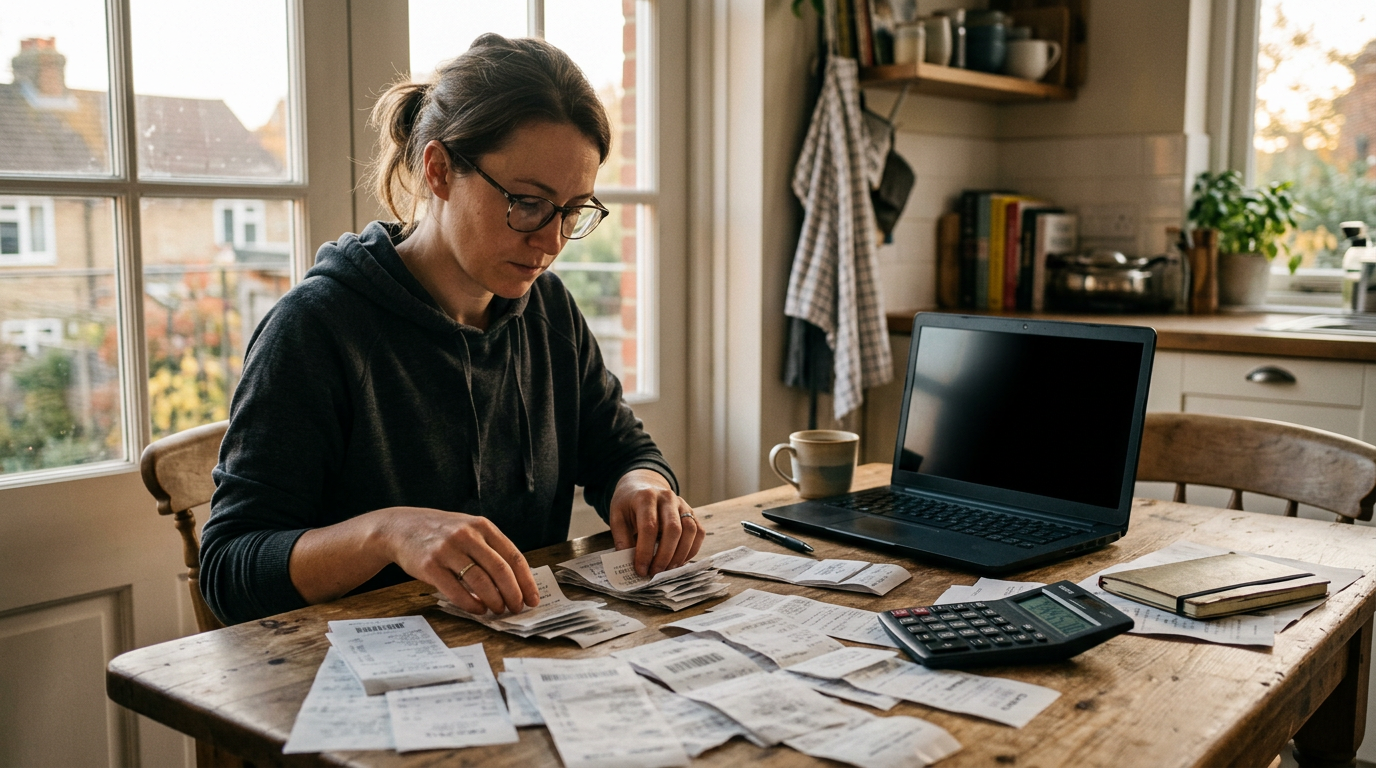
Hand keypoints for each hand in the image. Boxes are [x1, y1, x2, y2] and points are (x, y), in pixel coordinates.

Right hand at [377, 508, 540, 615]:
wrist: (400, 527)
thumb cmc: (440, 532)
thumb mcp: (468, 529)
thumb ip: (489, 548)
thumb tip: (515, 581)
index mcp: (482, 526)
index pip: (513, 556)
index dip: (526, 581)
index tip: (533, 599)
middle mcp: (467, 535)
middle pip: (500, 570)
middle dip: (513, 594)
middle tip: (517, 608)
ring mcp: (447, 550)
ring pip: (480, 581)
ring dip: (493, 600)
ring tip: (498, 610)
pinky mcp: (430, 566)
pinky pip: (455, 590)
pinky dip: (470, 604)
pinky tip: (477, 610)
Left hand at [608, 470, 704, 576]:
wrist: (643, 486)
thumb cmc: (628, 504)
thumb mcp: (617, 517)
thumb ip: (621, 538)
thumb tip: (628, 562)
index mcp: (646, 497)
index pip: (649, 526)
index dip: (646, 551)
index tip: (641, 569)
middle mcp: (667, 497)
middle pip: (673, 529)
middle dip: (664, 556)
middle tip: (654, 572)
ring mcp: (682, 504)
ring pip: (690, 531)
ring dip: (680, 555)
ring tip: (667, 570)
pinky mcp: (692, 512)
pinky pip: (699, 532)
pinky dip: (691, 550)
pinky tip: (678, 561)